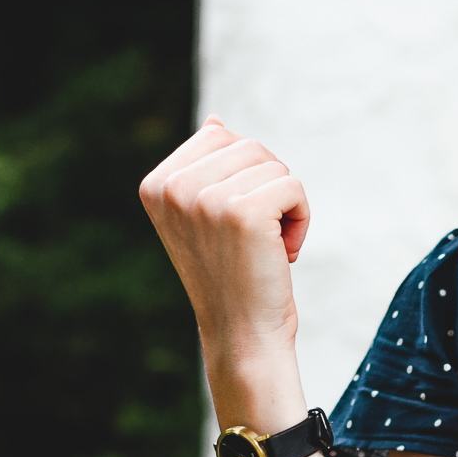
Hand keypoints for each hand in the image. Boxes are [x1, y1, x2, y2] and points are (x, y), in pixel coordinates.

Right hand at [139, 116, 308, 372]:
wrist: (242, 334)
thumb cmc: (232, 276)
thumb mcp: (206, 218)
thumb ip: (206, 168)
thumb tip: (215, 122)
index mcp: (156, 184)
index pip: (220, 136)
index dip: (243, 178)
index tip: (232, 224)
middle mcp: (172, 188)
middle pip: (250, 147)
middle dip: (266, 189)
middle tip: (253, 239)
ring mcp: (204, 199)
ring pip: (274, 166)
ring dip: (285, 207)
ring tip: (265, 247)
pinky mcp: (242, 212)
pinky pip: (293, 187)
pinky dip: (301, 219)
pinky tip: (283, 253)